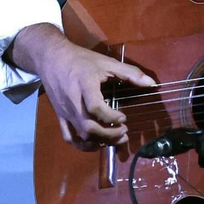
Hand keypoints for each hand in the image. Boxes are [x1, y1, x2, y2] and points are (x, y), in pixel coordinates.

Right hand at [9, 22, 155, 148]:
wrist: (51, 58)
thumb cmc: (81, 59)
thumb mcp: (106, 62)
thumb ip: (129, 72)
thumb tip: (152, 83)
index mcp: (84, 86)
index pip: (95, 107)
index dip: (112, 117)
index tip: (124, 117)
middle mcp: (73, 102)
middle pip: (89, 127)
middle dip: (110, 135)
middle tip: (124, 132)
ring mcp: (65, 111)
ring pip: (81, 135)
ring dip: (99, 142)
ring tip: (115, 138)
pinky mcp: (60, 116)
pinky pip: (69, 137)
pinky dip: (83, 145)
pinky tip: (96, 143)